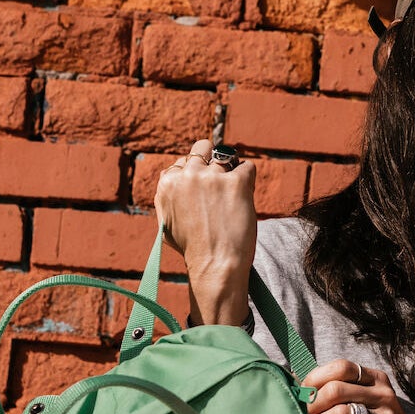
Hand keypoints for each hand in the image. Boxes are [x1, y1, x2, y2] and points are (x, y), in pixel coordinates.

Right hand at [154, 138, 256, 325]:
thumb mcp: (166, 222)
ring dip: (231, 172)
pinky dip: (248, 179)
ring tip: (232, 196)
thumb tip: (172, 179)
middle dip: (211, 159)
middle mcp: (187, 175)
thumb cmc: (192, 250)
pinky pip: (247, 166)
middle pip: (202, 147)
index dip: (194, 175)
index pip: (182, 162)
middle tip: (220, 181)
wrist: (215, 266)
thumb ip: (168, 197)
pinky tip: (244, 198)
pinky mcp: (236, 181)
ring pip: (226, 155)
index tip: (202, 192)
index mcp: (167, 183)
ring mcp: (212, 176)